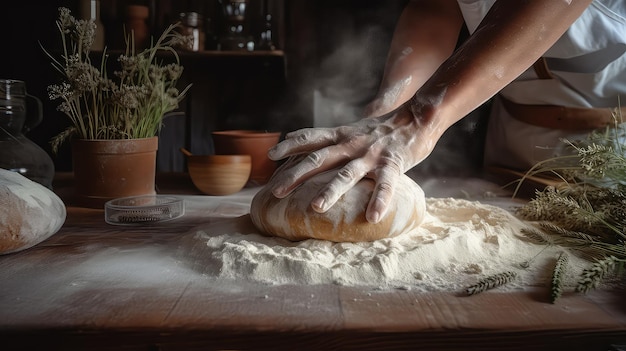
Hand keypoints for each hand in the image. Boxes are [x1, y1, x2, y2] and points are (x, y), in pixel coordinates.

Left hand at [267, 104, 435, 222]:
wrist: (418, 117)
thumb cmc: (384, 129)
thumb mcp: (354, 129)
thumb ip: (331, 137)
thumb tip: (301, 138)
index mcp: (342, 135)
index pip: (311, 138)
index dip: (290, 145)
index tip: (271, 156)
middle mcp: (352, 144)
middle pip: (319, 159)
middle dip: (296, 175)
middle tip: (276, 191)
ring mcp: (372, 154)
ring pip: (347, 174)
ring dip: (331, 191)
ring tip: (316, 208)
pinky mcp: (393, 164)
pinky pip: (386, 184)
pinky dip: (380, 200)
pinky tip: (373, 217)